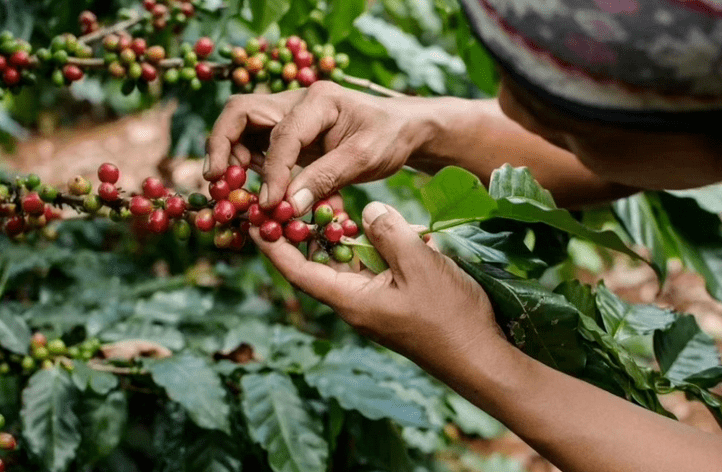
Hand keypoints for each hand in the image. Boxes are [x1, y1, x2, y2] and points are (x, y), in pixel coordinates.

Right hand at [205, 81, 433, 214]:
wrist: (402, 129)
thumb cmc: (388, 138)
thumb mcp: (364, 159)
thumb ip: (325, 180)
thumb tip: (287, 207)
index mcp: (318, 100)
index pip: (282, 134)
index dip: (273, 171)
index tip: (269, 204)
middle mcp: (296, 101)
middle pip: (240, 113)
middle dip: (222, 146)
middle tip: (216, 181)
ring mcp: (289, 116)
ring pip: (242, 129)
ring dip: (233, 158)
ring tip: (234, 190)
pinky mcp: (289, 134)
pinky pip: (257, 146)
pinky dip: (250, 167)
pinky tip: (259, 190)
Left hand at [249, 201, 502, 374]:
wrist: (480, 356)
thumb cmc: (449, 315)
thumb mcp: (418, 264)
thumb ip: (388, 232)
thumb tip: (367, 211)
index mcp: (350, 299)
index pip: (298, 270)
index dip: (273, 244)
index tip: (254, 219)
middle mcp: (354, 303)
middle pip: (317, 264)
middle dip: (303, 232)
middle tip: (292, 198)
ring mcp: (373, 304)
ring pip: (345, 264)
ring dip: (338, 237)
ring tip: (329, 205)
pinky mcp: (392, 302)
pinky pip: (370, 270)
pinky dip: (368, 247)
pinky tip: (379, 228)